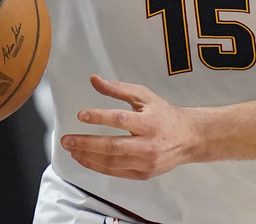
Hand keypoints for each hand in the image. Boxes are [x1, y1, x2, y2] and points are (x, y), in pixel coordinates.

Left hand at [60, 75, 197, 179]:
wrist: (188, 138)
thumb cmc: (164, 115)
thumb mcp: (144, 96)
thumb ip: (118, 89)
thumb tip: (95, 80)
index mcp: (149, 122)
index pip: (121, 119)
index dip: (99, 117)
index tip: (81, 115)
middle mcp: (148, 144)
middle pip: (113, 146)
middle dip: (86, 143)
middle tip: (67, 140)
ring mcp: (146, 162)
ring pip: (112, 162)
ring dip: (88, 157)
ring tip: (72, 150)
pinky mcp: (143, 174)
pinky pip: (116, 172)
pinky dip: (98, 167)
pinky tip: (86, 159)